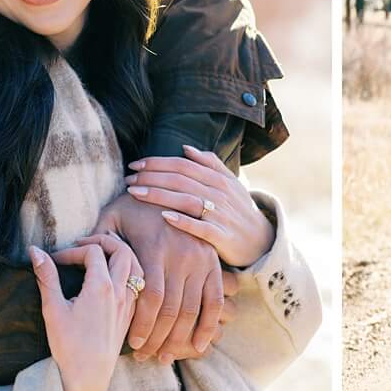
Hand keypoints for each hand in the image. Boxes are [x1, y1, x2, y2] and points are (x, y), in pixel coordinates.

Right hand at [30, 234, 138, 390]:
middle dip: (103, 241)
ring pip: (136, 266)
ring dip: (119, 255)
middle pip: (122, 250)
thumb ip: (46, 276)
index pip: (92, 251)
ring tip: (99, 258)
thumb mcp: (53, 308)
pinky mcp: (130, 316)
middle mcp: (120, 292)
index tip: (56, 261)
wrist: (87, 377)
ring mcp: (128, 304)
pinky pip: (137, 285)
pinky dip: (127, 274)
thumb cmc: (68, 345)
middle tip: (83, 246)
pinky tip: (110, 281)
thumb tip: (34, 250)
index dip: (72, 250)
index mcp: (101, 287)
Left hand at [96, 188, 224, 362]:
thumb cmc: (135, 203)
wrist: (174, 185)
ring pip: (191, 310)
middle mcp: (182, 255)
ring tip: (162, 357)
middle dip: (157, 339)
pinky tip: (198, 347)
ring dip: (178, 339)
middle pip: (171, 310)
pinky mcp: (214, 264)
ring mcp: (201, 260)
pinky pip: (214, 301)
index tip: (130, 344)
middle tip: (143, 357)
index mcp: (155, 247)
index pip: (150, 298)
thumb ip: (92, 240)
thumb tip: (60, 257)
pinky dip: (208, 326)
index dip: (141, 325)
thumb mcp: (110, 215)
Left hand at [125, 145, 275, 268]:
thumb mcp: (229, 183)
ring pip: (186, 199)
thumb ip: (210, 164)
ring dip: (158, 195)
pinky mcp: (222, 236)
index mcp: (218, 178)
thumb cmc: (238, 210)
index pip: (182, 165)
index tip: (135, 165)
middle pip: (180, 180)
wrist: (261, 241)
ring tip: (135, 193)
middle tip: (128, 179)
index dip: (157, 162)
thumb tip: (186, 149)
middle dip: (151, 177)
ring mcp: (221, 214)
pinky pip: (200, 227)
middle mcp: (219, 193)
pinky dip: (183, 221)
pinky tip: (164, 217)